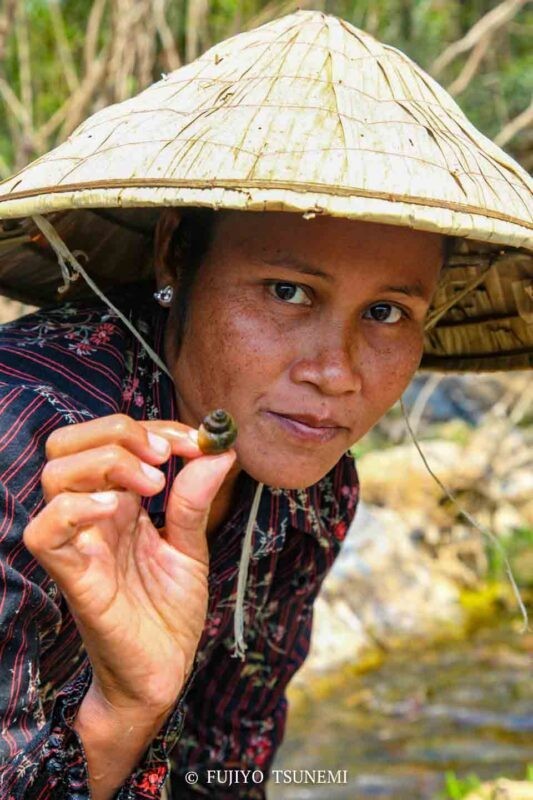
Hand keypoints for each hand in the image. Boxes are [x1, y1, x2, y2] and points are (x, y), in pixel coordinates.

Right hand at [24, 414, 234, 716]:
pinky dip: (76, 507)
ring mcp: (79, 542)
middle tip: (164, 456)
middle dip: (118, 432)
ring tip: (153, 484)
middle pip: (67, 444)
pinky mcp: (73, 576)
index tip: (198, 441)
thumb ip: (196, 499)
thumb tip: (219, 449)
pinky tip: (116, 509)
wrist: (164, 671)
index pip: (110, 438)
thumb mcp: (190, 546)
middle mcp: (92, 515)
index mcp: (117, 502)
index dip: (152, 427)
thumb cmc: (170, 612)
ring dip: (107, 462)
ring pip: (55, 474)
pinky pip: (45, 531)